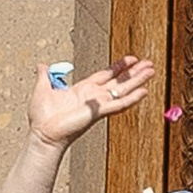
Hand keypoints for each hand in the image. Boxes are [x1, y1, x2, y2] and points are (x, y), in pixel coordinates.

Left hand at [30, 56, 155, 150]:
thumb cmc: (42, 117)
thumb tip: (41, 65)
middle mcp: (94, 97)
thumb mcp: (43, 89)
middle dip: (134, 72)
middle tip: (148, 64)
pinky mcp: (99, 112)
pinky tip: (144, 92)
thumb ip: (44, 76)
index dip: (119, 66)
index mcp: (83, 90)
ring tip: (151, 71)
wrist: (43, 134)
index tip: (131, 59)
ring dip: (137, 80)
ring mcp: (98, 104)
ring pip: (123, 90)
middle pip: (119, 81)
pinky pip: (119, 104)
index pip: (106, 75)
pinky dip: (132, 98)